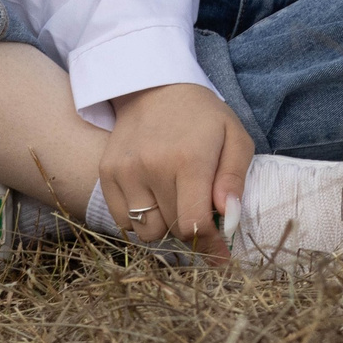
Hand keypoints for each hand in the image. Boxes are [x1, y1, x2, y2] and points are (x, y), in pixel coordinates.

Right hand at [102, 83, 254, 263]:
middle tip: (201, 213)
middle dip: (191, 230)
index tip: (221, 254)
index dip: (210, 244)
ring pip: (144, 232)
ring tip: (176, 202)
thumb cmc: (203, 117)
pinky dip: (140, 220)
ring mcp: (124, 172)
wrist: (155, 88)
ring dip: (164, 227)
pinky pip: (122, 221)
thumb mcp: (235, 137)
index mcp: (189, 160)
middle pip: (170, 230)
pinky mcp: (106, 174)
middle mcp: (152, 168)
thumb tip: (229, 217)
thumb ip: (234, 179)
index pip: (194, 223)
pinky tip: (154, 199)